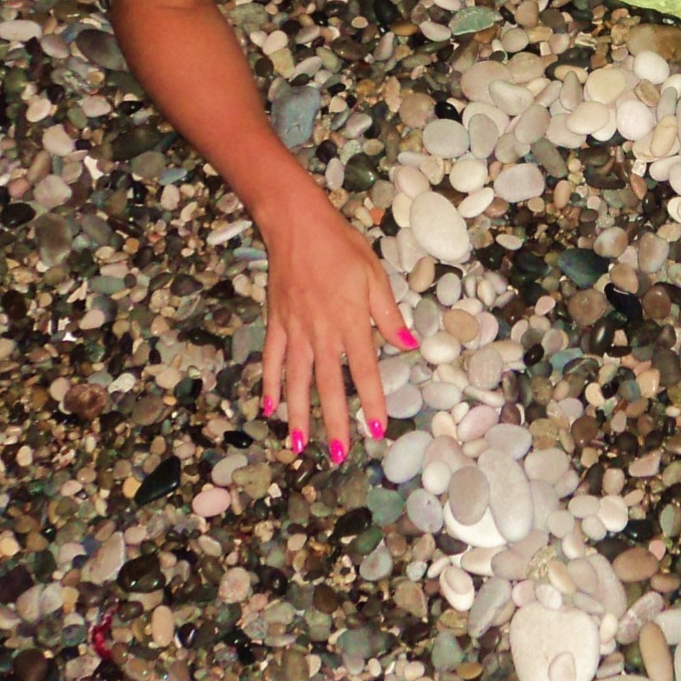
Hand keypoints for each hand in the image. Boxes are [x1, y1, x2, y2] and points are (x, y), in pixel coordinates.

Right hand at [255, 188, 415, 466]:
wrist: (296, 225)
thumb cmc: (341, 247)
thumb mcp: (375, 275)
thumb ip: (389, 314)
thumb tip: (410, 345)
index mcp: (351, 322)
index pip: (365, 371)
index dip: (372, 401)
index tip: (377, 429)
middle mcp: (322, 333)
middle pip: (329, 386)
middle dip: (334, 422)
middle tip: (339, 455)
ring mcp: (295, 331)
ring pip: (297, 381)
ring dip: (299, 415)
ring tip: (301, 446)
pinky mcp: (276, 323)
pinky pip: (272, 360)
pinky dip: (270, 385)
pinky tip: (270, 408)